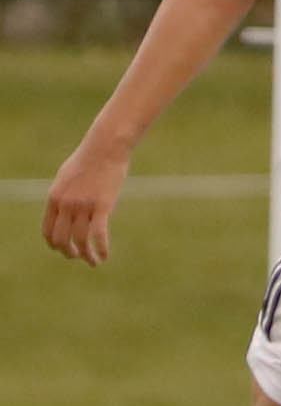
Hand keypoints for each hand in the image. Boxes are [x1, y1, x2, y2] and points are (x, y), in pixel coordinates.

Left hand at [42, 141, 128, 265]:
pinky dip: (101, 249)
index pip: (48, 232)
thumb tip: (62, 212)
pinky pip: (99, 235)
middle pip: (62, 240)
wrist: (107, 144)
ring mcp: (84, 205)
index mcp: (54, 198)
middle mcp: (66, 204)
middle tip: (78, 256)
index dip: (55, 245)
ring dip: (86, 256)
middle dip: (69, 253)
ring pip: (81, 241)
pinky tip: (104, 256)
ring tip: (93, 261)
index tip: (66, 249)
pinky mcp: (103, 205)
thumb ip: (62, 195)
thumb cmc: (90, 157)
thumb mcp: (67, 176)